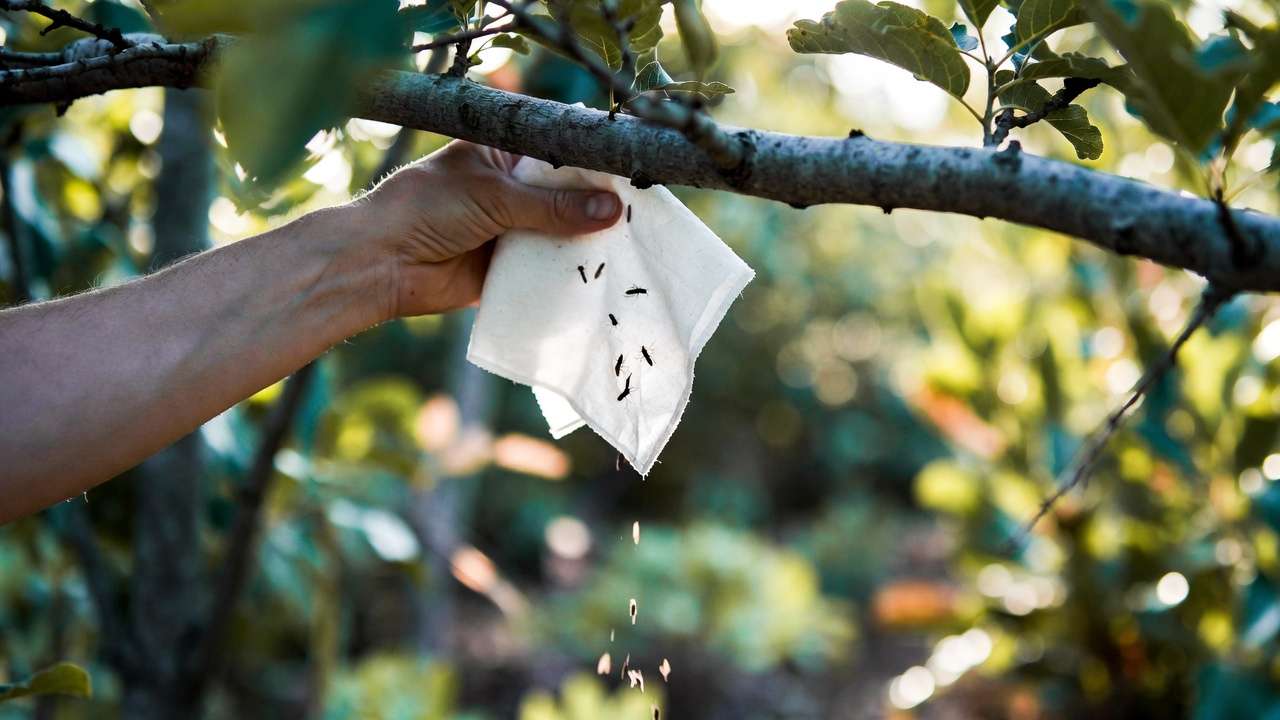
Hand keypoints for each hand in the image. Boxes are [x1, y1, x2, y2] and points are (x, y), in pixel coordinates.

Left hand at [346, 140, 621, 317]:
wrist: (380, 263)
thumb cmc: (426, 209)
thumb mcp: (495, 197)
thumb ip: (554, 206)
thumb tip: (612, 209)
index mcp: (503, 154)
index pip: (560, 153)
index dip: (594, 164)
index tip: (633, 175)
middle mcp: (511, 190)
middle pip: (567, 197)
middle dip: (598, 209)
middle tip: (641, 218)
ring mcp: (511, 230)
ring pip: (560, 235)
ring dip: (586, 246)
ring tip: (631, 251)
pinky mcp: (507, 269)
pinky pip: (545, 272)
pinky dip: (567, 277)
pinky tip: (600, 281)